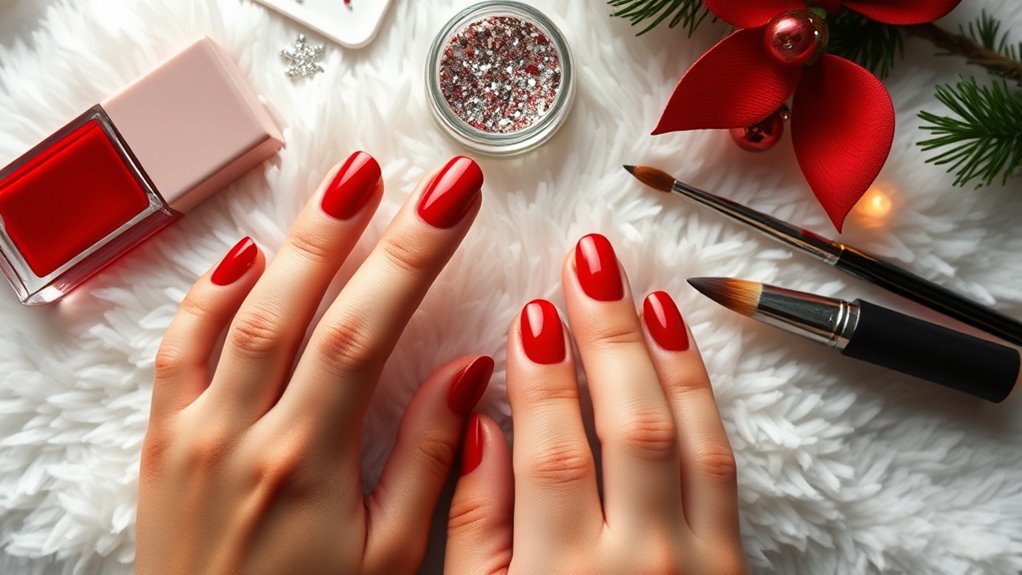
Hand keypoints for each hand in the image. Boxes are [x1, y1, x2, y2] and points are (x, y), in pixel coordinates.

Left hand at [136, 153, 490, 574]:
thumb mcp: (391, 559)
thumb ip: (428, 460)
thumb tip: (469, 371)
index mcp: (308, 462)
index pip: (365, 331)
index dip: (412, 255)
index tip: (452, 198)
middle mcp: (242, 435)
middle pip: (300, 304)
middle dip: (353, 226)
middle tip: (395, 168)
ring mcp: (192, 433)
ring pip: (239, 314)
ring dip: (291, 243)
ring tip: (338, 188)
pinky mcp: (162, 443)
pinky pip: (175, 352)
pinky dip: (206, 296)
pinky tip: (243, 256)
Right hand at [445, 234, 747, 573]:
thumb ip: (477, 525)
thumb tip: (479, 427)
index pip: (555, 451)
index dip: (543, 376)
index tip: (532, 312)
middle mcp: (637, 562)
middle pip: (629, 425)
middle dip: (606, 335)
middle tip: (587, 262)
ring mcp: (697, 560)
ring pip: (687, 435)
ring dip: (662, 353)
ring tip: (637, 289)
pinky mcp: (733, 561)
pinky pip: (724, 464)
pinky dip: (704, 397)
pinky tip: (680, 349)